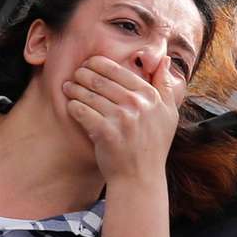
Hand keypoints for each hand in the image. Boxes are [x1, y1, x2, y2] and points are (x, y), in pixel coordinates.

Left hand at [63, 55, 177, 236]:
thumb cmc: (153, 146)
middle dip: (83, 74)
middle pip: (100, 80)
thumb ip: (166, 86)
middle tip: (75, 74)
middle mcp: (137, 105)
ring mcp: (121, 118)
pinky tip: (70, 105)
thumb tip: (164, 59)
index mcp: (151, 97)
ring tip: (68, 87)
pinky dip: (73, 106)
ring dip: (74, 88)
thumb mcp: (168, 114)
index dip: (100, 63)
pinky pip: (82, 110)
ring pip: (88, 93)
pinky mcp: (104, 132)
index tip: (89, 63)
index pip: (120, 70)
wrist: (139, 178)